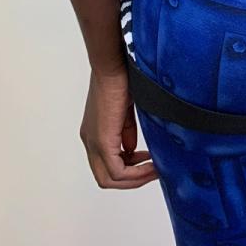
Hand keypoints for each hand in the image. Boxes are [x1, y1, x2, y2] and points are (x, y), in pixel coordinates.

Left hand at [80, 63, 158, 188]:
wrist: (112, 65)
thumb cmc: (119, 78)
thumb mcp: (123, 111)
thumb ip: (126, 132)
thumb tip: (130, 150)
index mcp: (94, 133)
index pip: (106, 165)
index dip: (128, 169)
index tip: (148, 163)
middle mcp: (90, 141)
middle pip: (105, 178)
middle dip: (131, 180)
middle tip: (152, 172)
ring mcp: (94, 143)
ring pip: (109, 179)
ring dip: (134, 179)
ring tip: (155, 170)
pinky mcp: (102, 142)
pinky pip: (117, 171)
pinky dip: (135, 173)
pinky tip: (151, 165)